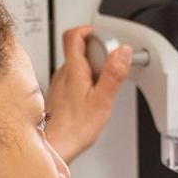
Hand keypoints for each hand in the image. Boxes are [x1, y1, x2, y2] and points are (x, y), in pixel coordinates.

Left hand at [44, 25, 130, 162]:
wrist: (55, 147)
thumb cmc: (74, 129)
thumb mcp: (102, 101)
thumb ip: (113, 74)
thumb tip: (122, 51)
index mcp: (72, 69)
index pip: (74, 34)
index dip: (89, 30)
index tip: (103, 37)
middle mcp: (62, 74)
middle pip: (78, 50)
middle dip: (97, 54)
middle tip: (109, 68)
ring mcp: (58, 84)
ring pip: (76, 66)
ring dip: (91, 70)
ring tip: (101, 88)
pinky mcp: (58, 95)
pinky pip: (72, 80)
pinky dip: (84, 83)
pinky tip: (91, 99)